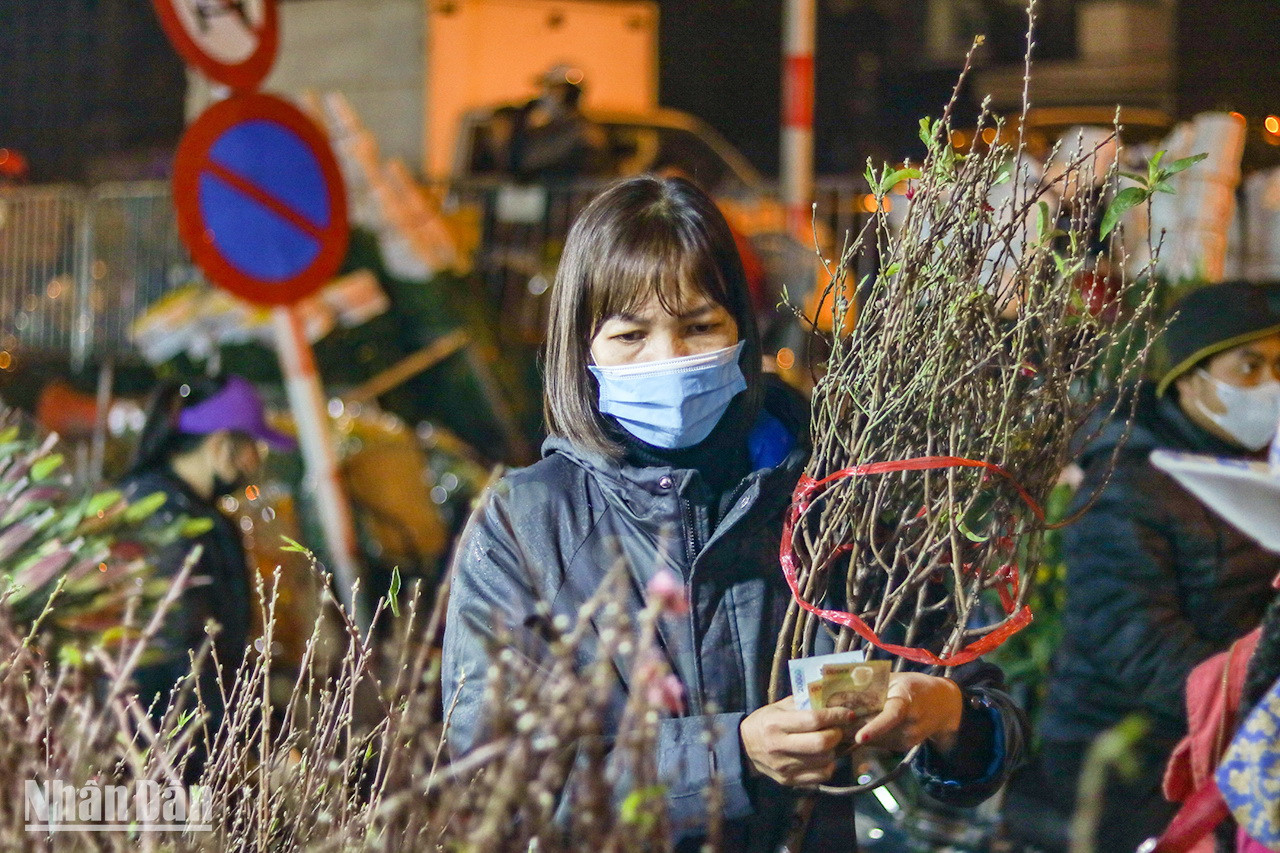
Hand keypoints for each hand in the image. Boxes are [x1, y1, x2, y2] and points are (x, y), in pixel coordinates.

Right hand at [739, 696, 857, 786]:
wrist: (744, 748)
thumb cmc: (765, 722)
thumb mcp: (779, 707)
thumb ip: (803, 704)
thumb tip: (833, 701)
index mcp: (776, 723)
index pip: (813, 720)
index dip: (835, 716)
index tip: (847, 714)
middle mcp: (779, 746)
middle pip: (821, 743)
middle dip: (837, 734)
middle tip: (838, 729)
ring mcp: (784, 766)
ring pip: (824, 760)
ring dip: (834, 750)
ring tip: (830, 742)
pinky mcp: (789, 781)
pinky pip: (820, 776)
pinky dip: (828, 765)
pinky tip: (824, 757)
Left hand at [853, 673, 962, 753]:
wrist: (944, 705)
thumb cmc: (915, 686)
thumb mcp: (896, 679)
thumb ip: (872, 684)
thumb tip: (844, 686)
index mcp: (907, 700)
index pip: (892, 716)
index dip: (876, 727)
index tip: (859, 738)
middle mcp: (910, 723)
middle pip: (878, 731)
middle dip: (854, 729)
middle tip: (833, 724)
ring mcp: (909, 738)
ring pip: (876, 740)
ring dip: (857, 733)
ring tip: (842, 724)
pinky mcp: (904, 746)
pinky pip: (880, 743)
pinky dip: (867, 736)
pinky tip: (857, 728)